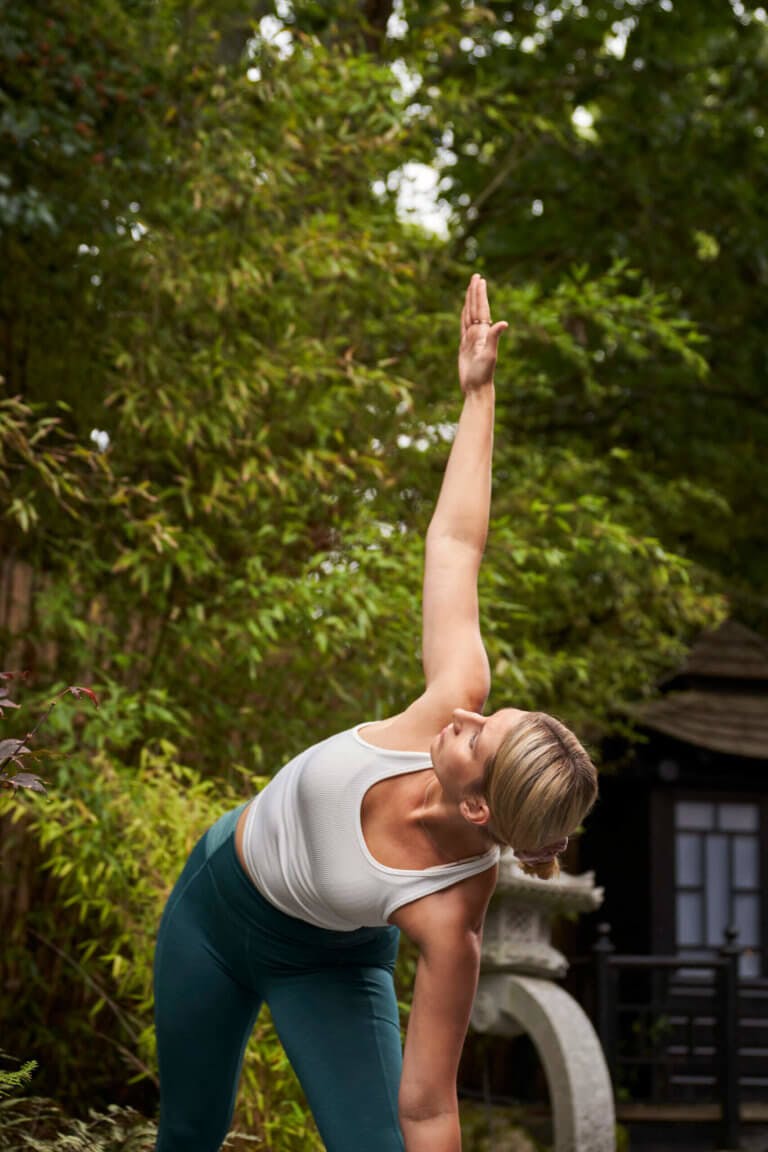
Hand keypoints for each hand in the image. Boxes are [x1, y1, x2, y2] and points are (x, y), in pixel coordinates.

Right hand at [458, 274, 507, 393]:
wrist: (477, 388)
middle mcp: (479, 333)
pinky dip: (463, 315)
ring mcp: (471, 339)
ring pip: (469, 315)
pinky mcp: (464, 346)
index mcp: (484, 333)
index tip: (480, 280)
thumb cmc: (484, 374)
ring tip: (470, 288)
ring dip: (470, 301)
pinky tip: (464, 310)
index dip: (480, 294)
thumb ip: (495, 337)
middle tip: (476, 276)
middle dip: (475, 292)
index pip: (481, 309)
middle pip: (476, 308)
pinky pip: (463, 326)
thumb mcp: (490, 355)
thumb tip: (504, 323)